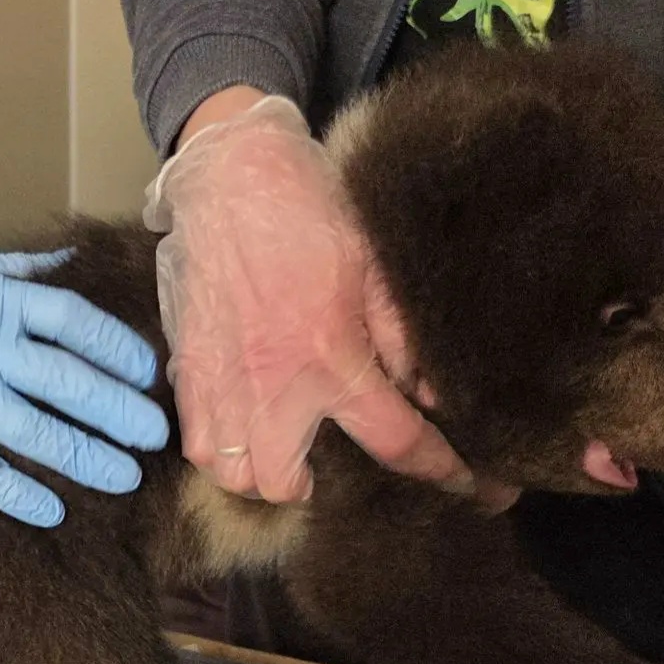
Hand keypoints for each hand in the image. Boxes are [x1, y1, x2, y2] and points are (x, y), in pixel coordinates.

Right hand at [0, 241, 170, 525]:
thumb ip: (11, 272)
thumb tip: (64, 261)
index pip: (74, 321)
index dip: (117, 347)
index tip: (146, 371)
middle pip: (70, 381)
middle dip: (119, 410)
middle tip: (155, 433)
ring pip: (38, 432)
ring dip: (88, 456)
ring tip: (126, 475)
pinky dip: (19, 495)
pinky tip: (54, 511)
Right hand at [143, 94, 476, 502]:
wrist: (229, 174)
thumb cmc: (307, 210)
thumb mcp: (375, 265)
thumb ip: (404, 337)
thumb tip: (436, 396)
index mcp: (330, 356)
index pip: (397, 442)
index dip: (446, 474)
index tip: (476, 489)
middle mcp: (270, 382)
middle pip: (288, 484)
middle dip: (314, 489)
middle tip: (329, 464)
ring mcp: (221, 380)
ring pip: (234, 475)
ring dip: (262, 476)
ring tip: (284, 451)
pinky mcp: (187, 367)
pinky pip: (196, 442)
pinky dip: (221, 451)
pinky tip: (243, 428)